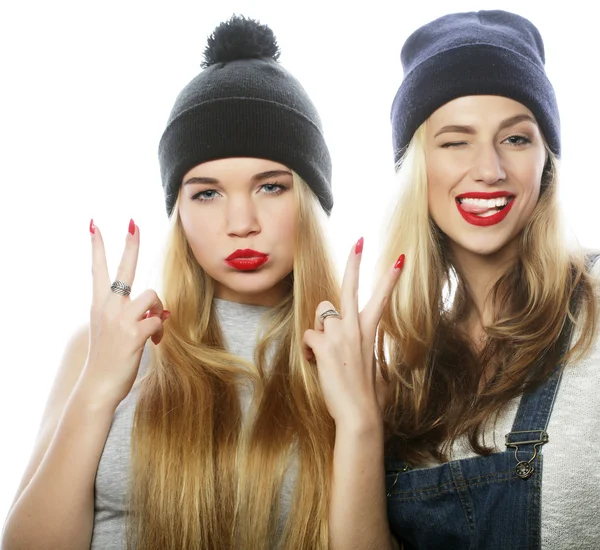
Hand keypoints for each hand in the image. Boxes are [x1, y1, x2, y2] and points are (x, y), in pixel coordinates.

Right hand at [78, 219, 168, 407]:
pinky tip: (153, 343)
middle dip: (130, 245)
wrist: (97, 388)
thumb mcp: (112, 333)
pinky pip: (159, 321)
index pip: (98, 270)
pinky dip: (161, 331)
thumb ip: (132, 317)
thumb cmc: (106, 361)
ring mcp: (120, 319)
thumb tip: (162, 310)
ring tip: (152, 330)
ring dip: (158, 311)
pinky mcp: (134, 333)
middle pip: (123, 269)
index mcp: (99, 306)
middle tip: (133, 223)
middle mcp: (107, 307)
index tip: (95, 225)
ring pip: (153, 296)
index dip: (98, 247)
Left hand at [303, 238, 403, 428]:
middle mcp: (356, 328)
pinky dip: (308, 349)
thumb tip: (345, 341)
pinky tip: (316, 363)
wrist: (360, 414)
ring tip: (325, 354)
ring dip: (319, 330)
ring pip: (321, 315)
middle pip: (351, 288)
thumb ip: (361, 345)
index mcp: (370, 332)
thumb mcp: (372, 364)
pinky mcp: (325, 344)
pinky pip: (308, 335)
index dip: (390, 277)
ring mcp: (341, 334)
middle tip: (359, 241)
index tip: (399, 258)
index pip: (381, 298)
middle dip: (355, 262)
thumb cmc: (367, 394)